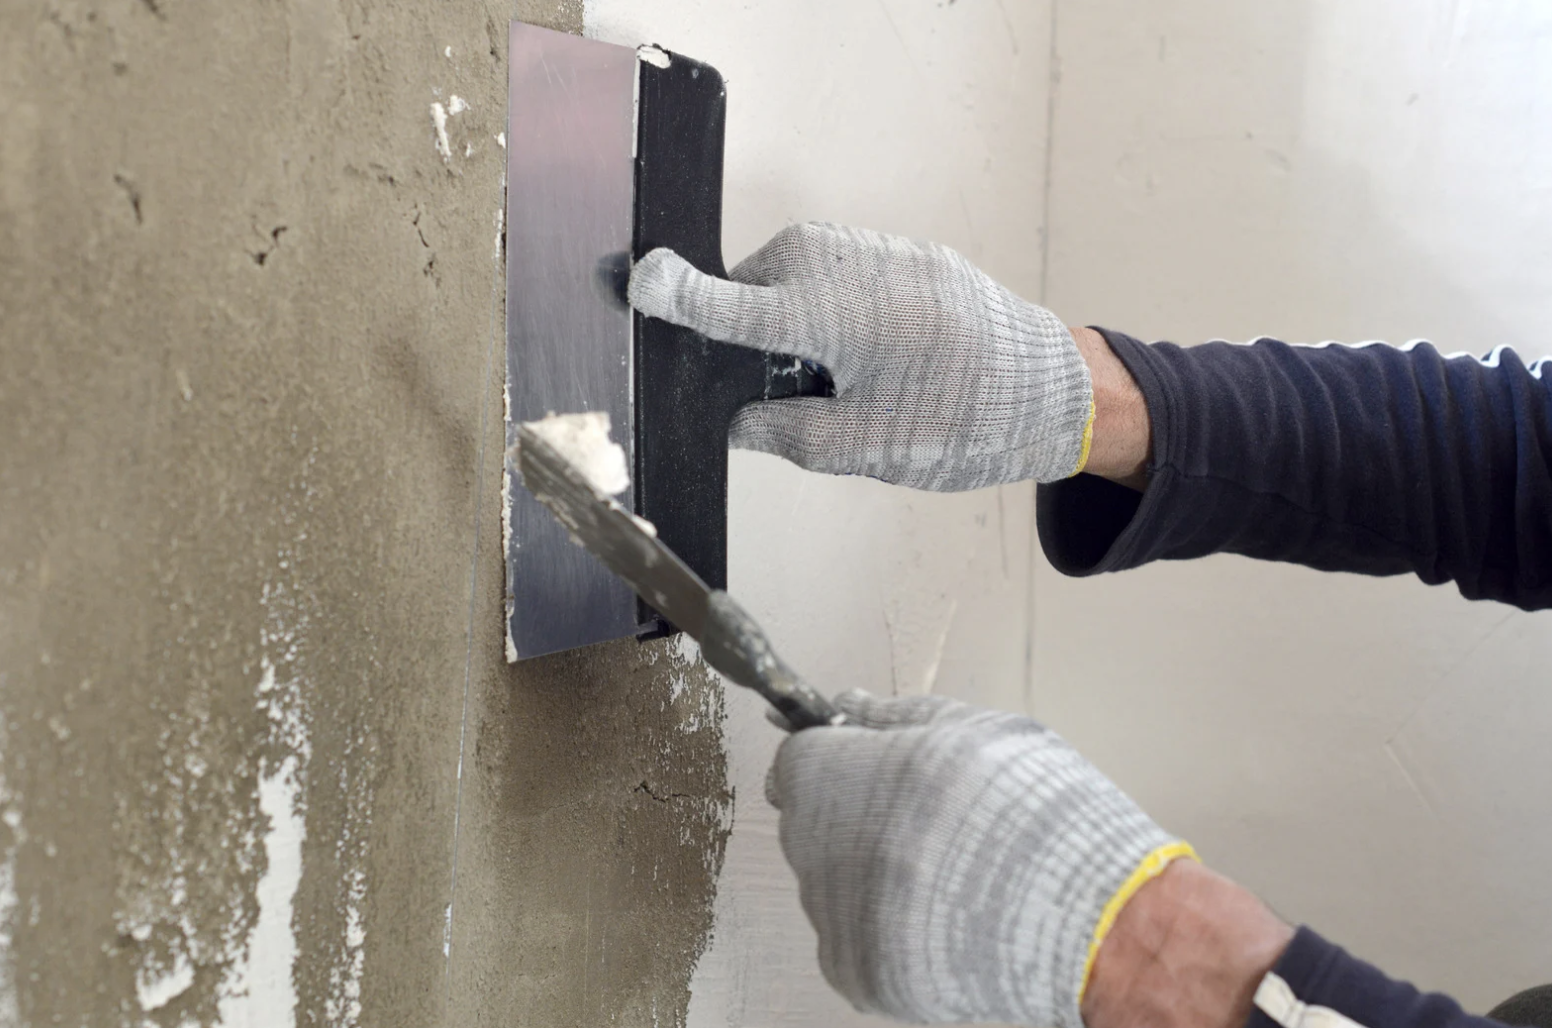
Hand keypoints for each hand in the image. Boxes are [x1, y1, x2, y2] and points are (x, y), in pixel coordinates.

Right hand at [627, 222, 1094, 490]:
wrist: (1052, 386)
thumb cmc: (964, 419)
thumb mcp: (859, 449)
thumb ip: (779, 433)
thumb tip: (733, 420)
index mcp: (822, 316)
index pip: (724, 306)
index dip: (674, 298)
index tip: (634, 283)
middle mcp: (836, 266)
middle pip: (749, 293)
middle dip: (750, 340)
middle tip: (796, 396)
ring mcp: (866, 248)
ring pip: (788, 281)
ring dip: (793, 326)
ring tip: (849, 377)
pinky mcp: (891, 248)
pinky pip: (828, 272)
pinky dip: (827, 310)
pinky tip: (871, 353)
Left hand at [766, 691, 1191, 1026]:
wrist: (1096, 921)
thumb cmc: (1044, 816)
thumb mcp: (977, 731)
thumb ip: (896, 716)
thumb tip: (847, 705)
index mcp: (850, 777)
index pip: (797, 760)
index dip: (832, 756)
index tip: (859, 762)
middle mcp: (828, 849)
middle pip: (809, 821)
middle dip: (850, 811)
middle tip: (923, 816)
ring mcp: (840, 918)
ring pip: (829, 881)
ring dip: (867, 869)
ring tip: (945, 868)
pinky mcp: (860, 973)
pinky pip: (850, 935)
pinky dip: (883, 924)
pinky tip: (940, 910)